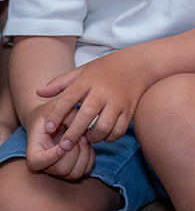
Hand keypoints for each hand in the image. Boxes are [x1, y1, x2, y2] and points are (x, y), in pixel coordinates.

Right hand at [25, 102, 93, 178]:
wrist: (54, 117)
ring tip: (84, 139)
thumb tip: (81, 131)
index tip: (62, 145)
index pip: (36, 162)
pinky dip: (90, 158)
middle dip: (74, 152)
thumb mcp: (58, 106)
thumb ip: (69, 116)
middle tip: (80, 136)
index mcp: (35, 148)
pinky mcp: (72, 167)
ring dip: (84, 155)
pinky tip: (88, 145)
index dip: (50, 157)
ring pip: (75, 173)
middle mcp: (46, 162)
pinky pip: (85, 170)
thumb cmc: (54, 111)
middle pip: (62, 169)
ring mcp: (59, 167)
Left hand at [36, 48, 152, 149]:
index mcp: (89, 80)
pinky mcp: (131, 109)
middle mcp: (104, 91)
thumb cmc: (106, 68)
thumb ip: (60, 82)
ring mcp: (119, 101)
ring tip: (86, 139)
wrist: (140, 64)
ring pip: (104, 127)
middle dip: (73, 134)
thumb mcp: (83, 70)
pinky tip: (104, 136)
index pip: (68, 98)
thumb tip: (38, 92)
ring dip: (93, 137)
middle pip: (85, 116)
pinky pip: (119, 130)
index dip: (56, 115)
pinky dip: (110, 137)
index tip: (48, 128)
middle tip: (63, 146)